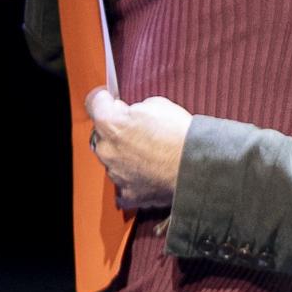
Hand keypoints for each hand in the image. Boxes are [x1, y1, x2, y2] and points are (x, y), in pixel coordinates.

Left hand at [86, 87, 192, 208]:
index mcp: (110, 123)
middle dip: (116, 130)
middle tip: (139, 129)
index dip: (105, 99)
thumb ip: (134, 108)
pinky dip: (132, 178)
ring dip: (124, 154)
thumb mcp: (157, 103)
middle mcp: (106, 149)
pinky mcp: (128, 192)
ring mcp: (116, 173)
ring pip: (112, 159)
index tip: (110, 99)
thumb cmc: (180, 133)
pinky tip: (147, 172)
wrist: (197, 166)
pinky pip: (123, 184)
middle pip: (102, 134)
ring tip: (150, 152)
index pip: (94, 103)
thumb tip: (130, 113)